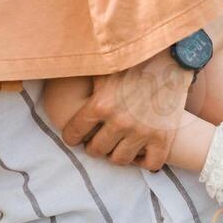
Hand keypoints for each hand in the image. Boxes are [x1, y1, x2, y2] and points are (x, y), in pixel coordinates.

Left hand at [60, 50, 191, 170]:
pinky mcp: (164, 138)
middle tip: (95, 140)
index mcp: (100, 104)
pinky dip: (143, 161)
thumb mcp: (103, 65)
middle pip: (96, 150)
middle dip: (92, 146)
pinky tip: (139, 151)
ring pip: (119, 160)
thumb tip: (49, 59)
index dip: (71, 136)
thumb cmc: (133, 59)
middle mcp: (120, 122)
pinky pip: (150, 163)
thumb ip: (81, 73)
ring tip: (114, 146)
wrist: (173, 58)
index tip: (73, 137)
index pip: (74, 132)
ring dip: (114, 154)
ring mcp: (143, 132)